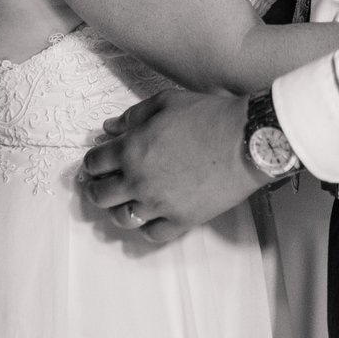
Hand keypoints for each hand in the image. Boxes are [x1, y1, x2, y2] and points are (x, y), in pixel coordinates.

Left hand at [79, 88, 254, 244]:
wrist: (245, 139)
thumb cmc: (207, 115)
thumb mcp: (165, 102)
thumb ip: (133, 116)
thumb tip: (109, 127)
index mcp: (131, 149)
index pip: (94, 163)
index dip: (93, 161)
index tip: (98, 162)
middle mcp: (139, 181)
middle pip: (100, 196)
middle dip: (97, 188)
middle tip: (104, 183)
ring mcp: (160, 204)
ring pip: (122, 218)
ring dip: (118, 209)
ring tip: (126, 200)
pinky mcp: (182, 220)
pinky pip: (152, 234)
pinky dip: (146, 227)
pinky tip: (150, 215)